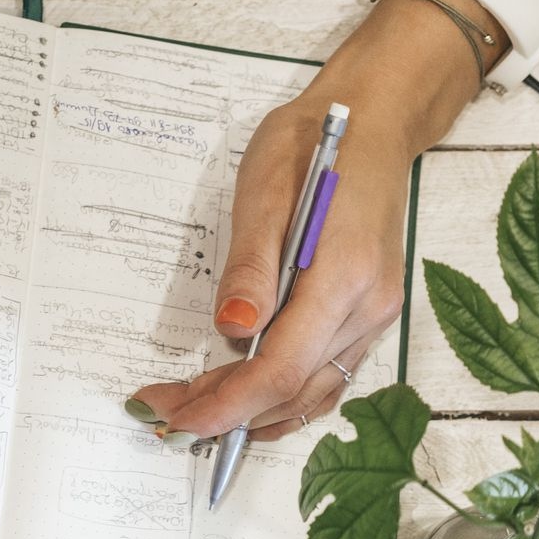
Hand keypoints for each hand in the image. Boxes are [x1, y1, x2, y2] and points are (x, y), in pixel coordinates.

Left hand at [129, 0, 487, 441]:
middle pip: (293, 390)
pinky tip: (245, 401)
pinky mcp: (369, 314)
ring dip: (251, 411)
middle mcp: (369, 307)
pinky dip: (282, 396)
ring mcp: (375, 314)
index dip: (227, 404)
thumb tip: (232, 328)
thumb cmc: (314, 145)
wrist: (374, 122)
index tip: (176, 416)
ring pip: (312, 392)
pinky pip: (326, 375)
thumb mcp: (265, 190)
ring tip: (193, 410)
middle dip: (226, 411)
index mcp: (344, 276)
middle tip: (163, 411)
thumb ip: (250, 265)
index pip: (281, 368)